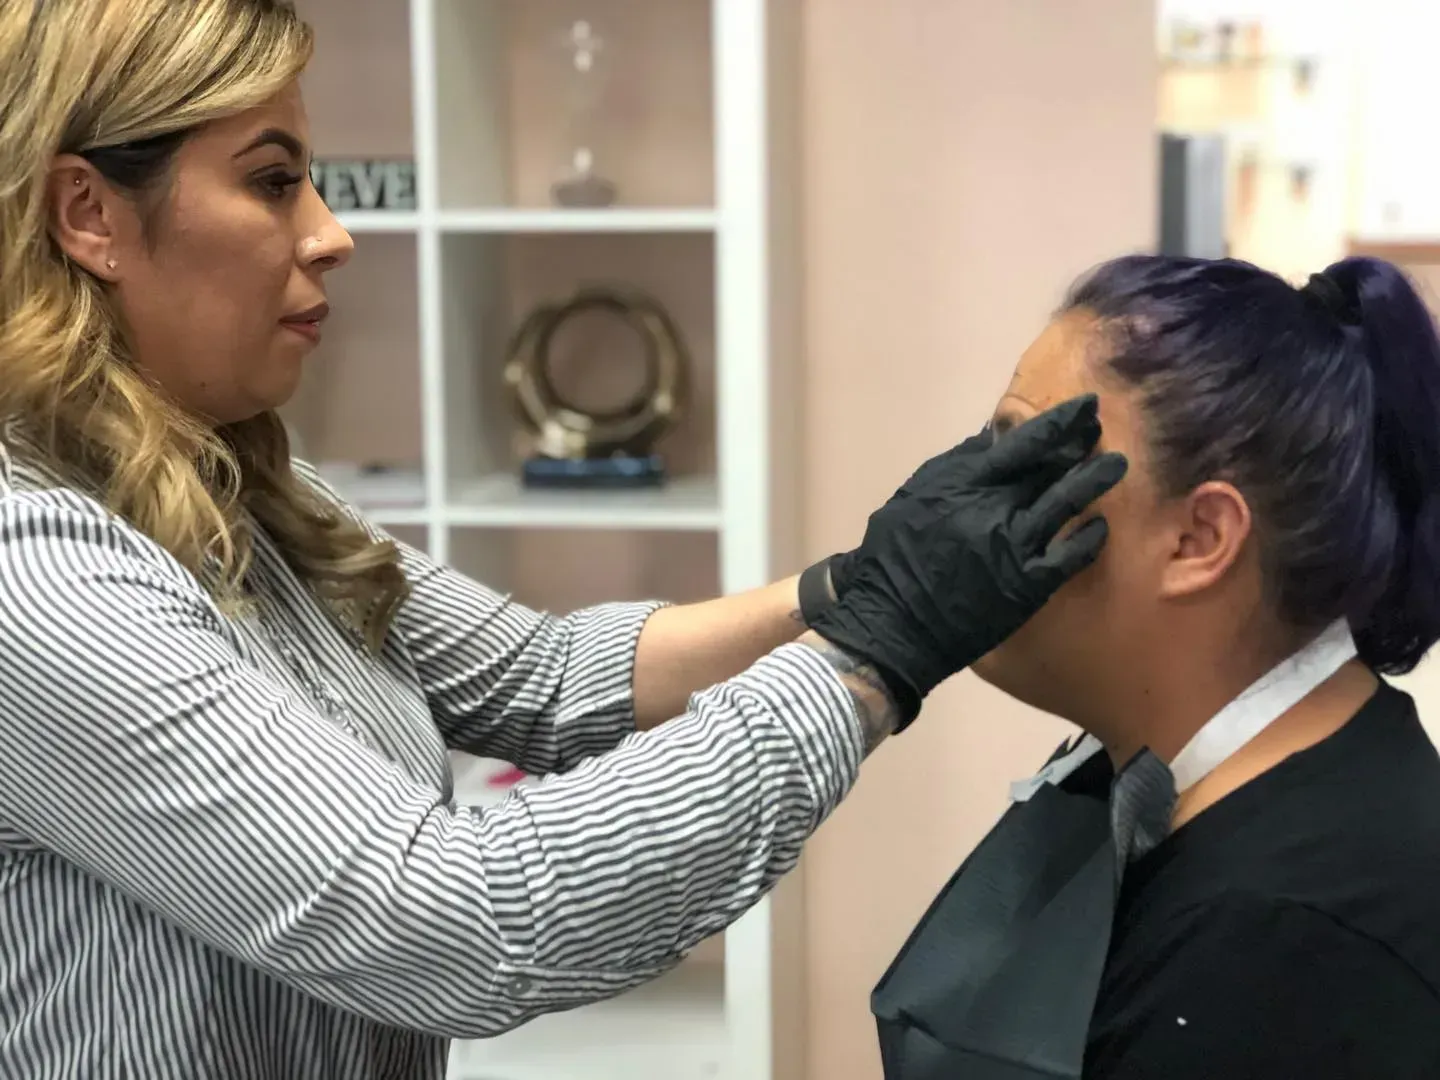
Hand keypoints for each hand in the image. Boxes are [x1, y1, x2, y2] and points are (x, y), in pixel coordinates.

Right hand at [807, 394, 1126, 729]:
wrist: (891, 625)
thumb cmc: (892, 560)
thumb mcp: (911, 499)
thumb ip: (953, 468)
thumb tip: (991, 439)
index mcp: (961, 484)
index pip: (1021, 443)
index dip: (1058, 423)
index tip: (1084, 408)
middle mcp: (993, 508)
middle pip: (1049, 467)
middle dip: (1080, 444)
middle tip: (1101, 430)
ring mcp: (1014, 546)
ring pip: (1067, 502)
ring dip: (1095, 480)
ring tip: (1117, 464)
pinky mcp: (1028, 585)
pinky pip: (1070, 556)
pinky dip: (1089, 539)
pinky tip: (1101, 527)